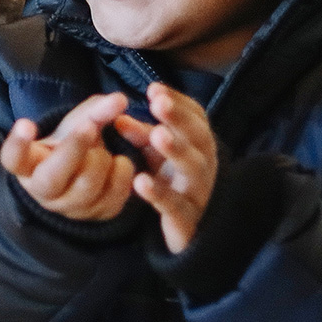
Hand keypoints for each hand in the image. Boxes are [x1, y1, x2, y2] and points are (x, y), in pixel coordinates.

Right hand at [0, 93, 134, 220]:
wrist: (83, 176)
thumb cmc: (69, 145)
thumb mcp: (73, 124)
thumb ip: (94, 111)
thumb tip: (120, 98)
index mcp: (27, 165)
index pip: (13, 158)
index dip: (18, 143)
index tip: (26, 122)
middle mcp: (42, 191)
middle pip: (52, 177)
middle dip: (73, 149)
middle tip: (89, 125)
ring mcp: (69, 208)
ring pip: (86, 188)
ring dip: (101, 161)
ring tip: (105, 149)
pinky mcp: (96, 216)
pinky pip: (112, 200)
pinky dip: (122, 177)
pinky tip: (122, 163)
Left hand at [114, 82, 217, 253]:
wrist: (187, 232)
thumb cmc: (171, 181)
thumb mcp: (156, 153)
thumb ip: (140, 133)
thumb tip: (118, 117)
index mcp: (198, 147)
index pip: (197, 119)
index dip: (179, 104)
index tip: (154, 89)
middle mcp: (204, 167)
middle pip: (199, 140)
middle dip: (180, 120)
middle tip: (159, 104)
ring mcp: (198, 194)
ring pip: (193, 170)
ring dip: (176, 151)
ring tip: (157, 134)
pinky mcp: (187, 222)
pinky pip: (176, 207)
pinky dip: (160, 193)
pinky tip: (140, 181)